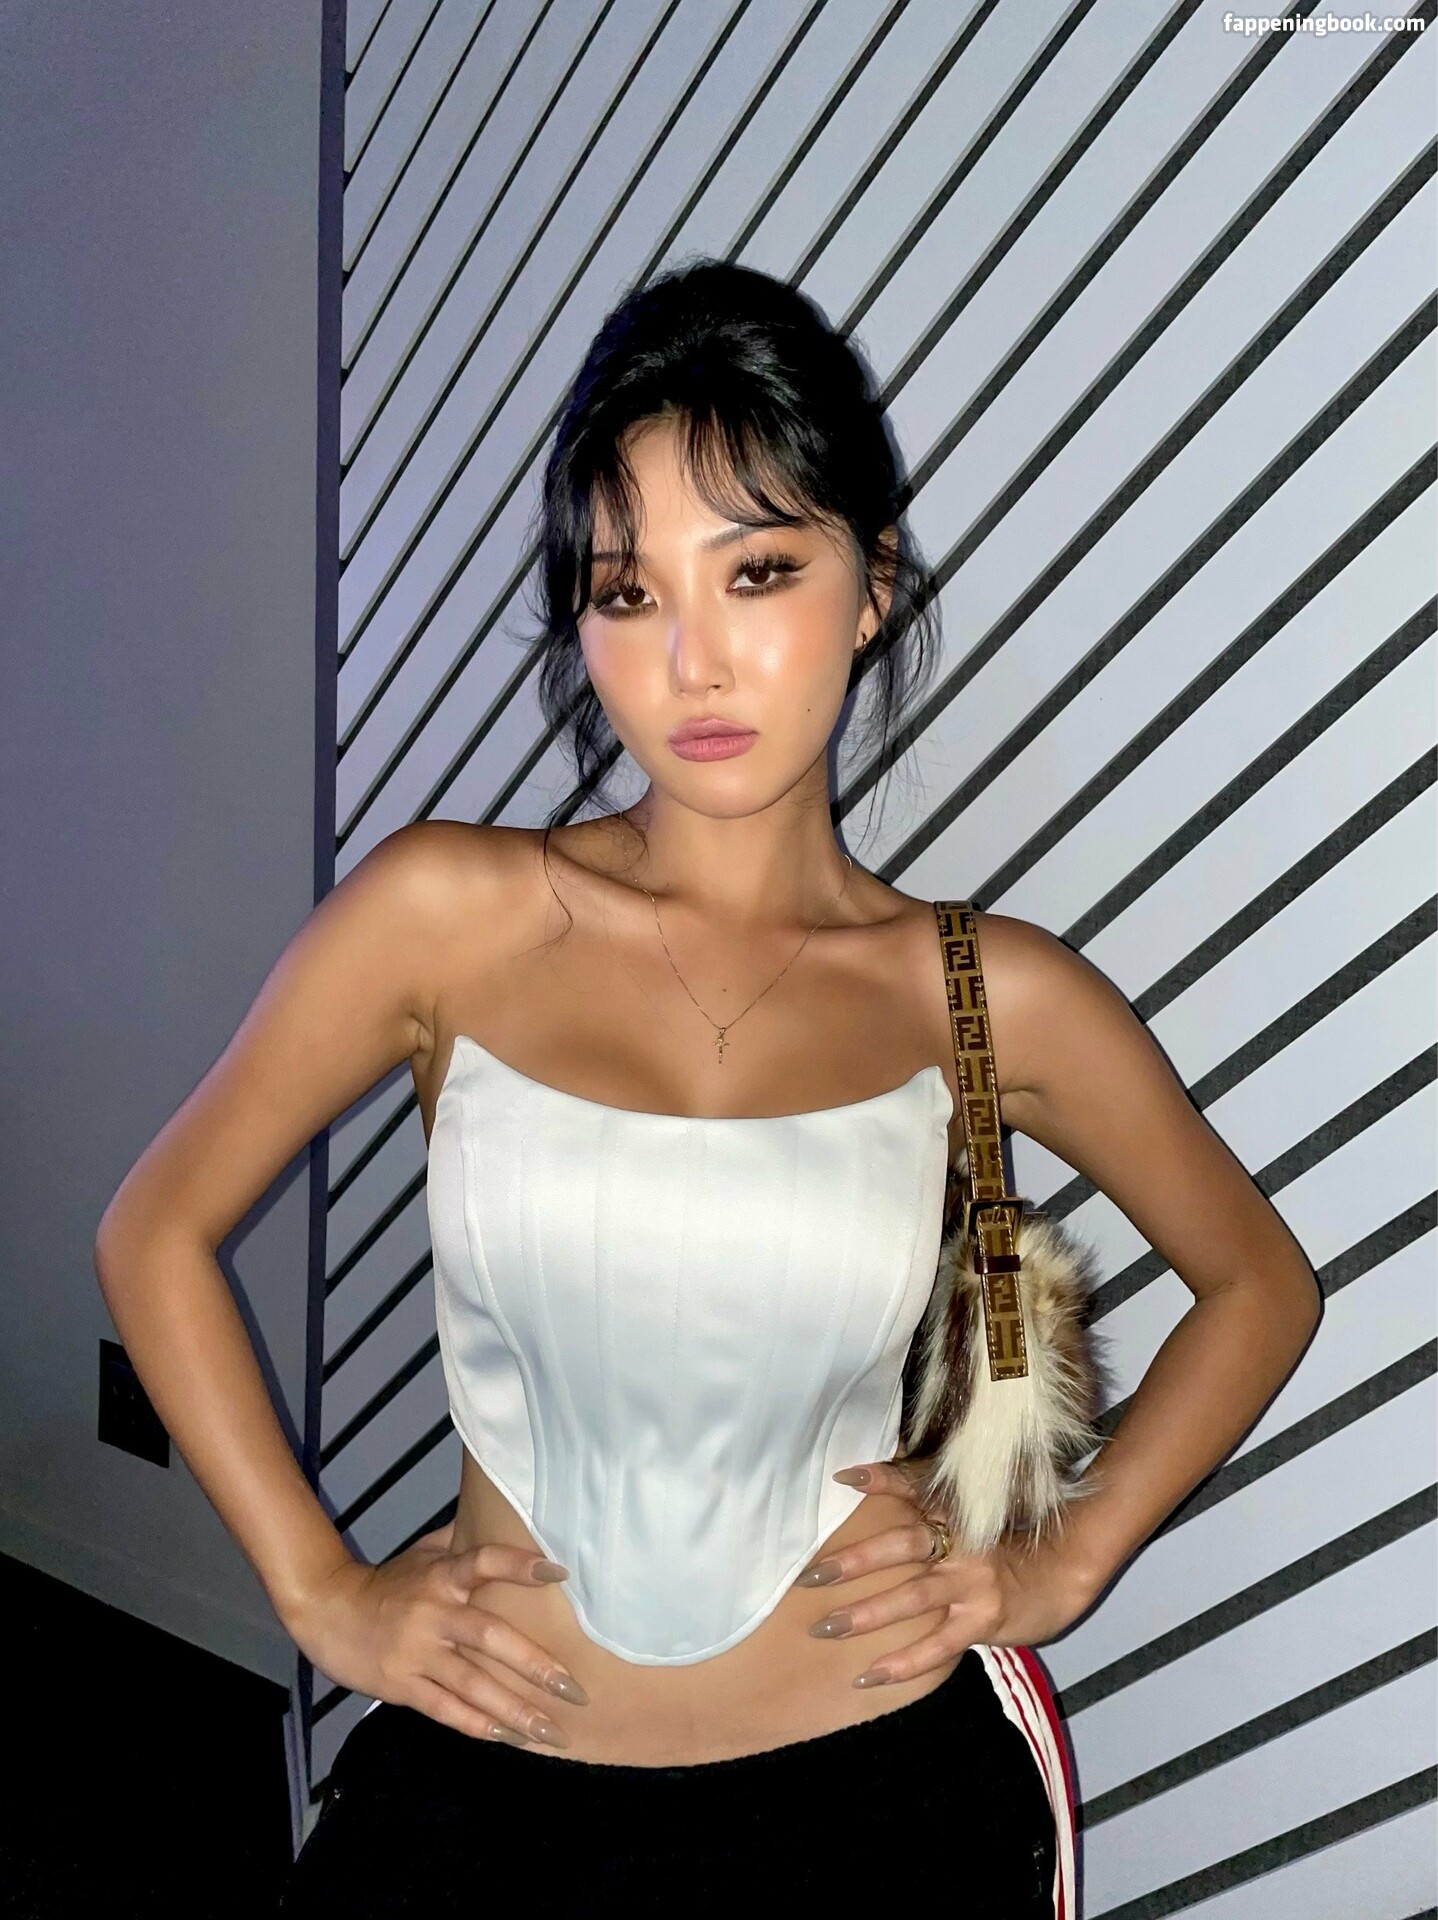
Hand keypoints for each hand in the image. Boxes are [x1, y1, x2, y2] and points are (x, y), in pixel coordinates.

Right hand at [284, 1521, 589, 1745]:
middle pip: (488, 1637)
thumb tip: (507, 1518)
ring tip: (551, 1731)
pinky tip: (509, 1738)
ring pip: (472, 1684)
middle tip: (573, 1688)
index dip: (518, 1565)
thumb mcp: (423, 1552)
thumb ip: (463, 1541)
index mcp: (441, 1576)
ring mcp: (417, 1654)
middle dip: (534, 1664)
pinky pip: (445, 1710)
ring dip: (515, 1710)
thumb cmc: (388, 1582)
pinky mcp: (402, 1687)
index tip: (559, 1572)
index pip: (482, 1562)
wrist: (328, 1612)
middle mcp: (433, 1613)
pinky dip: (478, 1725)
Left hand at [796, 1459, 1098, 1686]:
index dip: (882, 1480)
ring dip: (866, 1614)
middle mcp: (963, 1543)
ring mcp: (974, 1584)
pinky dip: (902, 1663)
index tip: (842, 1479)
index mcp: (958, 1512)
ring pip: (913, 1598)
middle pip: (904, 1545)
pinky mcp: (983, 1621)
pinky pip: (937, 1646)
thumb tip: (871, 1479)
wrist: (1064, 1574)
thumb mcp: (972, 1513)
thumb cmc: (1006, 1542)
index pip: (916, 1490)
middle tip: (810, 1575)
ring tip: (825, 1627)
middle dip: (855, 1561)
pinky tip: (868, 1675)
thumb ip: (928, 1499)